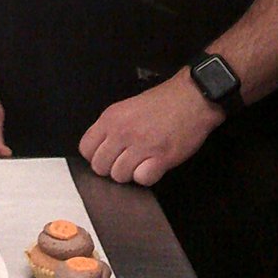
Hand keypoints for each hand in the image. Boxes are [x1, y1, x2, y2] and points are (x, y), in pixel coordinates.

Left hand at [79, 71, 222, 186]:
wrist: (192, 98)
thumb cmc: (163, 102)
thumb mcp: (128, 107)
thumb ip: (112, 127)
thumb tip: (102, 150)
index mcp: (111, 118)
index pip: (85, 149)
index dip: (95, 156)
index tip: (108, 155)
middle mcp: (122, 132)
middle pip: (100, 167)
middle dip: (111, 168)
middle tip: (127, 160)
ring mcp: (141, 145)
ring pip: (119, 176)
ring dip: (130, 173)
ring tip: (142, 161)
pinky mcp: (161, 158)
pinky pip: (142, 179)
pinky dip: (148, 176)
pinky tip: (154, 165)